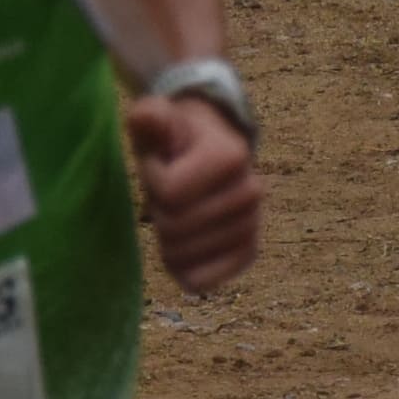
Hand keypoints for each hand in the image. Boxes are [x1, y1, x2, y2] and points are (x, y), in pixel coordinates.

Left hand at [126, 90, 263, 293]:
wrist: (209, 153)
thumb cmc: (174, 138)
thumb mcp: (157, 119)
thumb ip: (149, 117)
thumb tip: (145, 116)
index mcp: (232, 156)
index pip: (168, 193)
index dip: (152, 179)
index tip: (161, 163)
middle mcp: (252, 192)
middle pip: (174, 228)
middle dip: (158, 211)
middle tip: (168, 193)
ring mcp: (253, 226)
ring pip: (182, 258)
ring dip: (167, 239)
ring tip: (179, 211)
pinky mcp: (247, 254)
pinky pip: (201, 282)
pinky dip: (182, 270)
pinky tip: (184, 247)